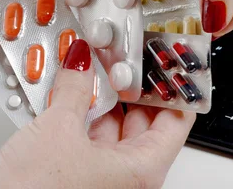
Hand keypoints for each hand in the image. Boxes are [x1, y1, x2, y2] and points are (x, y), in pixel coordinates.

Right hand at [0, 39, 195, 188]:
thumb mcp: (57, 129)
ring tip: (90, 68)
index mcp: (142, 170)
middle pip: (143, 121)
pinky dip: (81, 115)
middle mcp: (127, 179)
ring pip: (113, 129)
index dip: (171, 86)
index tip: (161, 60)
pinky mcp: (77, 178)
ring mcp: (102, 179)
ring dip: (101, 99)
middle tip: (118, 57)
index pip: (176, 119)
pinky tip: (69, 93)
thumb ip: (75, 88)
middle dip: (129, 87)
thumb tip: (81, 62)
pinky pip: (88, 140)